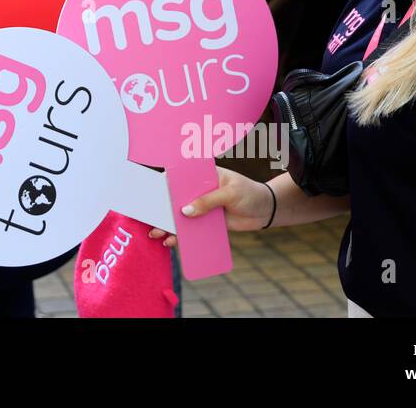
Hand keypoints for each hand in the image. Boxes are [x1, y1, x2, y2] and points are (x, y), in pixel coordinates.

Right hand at [148, 166, 275, 247]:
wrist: (265, 211)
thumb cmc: (249, 194)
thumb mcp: (230, 193)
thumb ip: (208, 201)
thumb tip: (185, 212)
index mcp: (202, 175)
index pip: (179, 177)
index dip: (164, 184)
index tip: (150, 193)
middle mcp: (199, 190)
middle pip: (175, 198)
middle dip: (161, 208)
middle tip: (149, 218)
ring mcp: (202, 206)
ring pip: (181, 216)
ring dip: (168, 224)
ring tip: (157, 234)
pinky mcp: (207, 222)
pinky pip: (191, 228)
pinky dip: (182, 235)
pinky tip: (172, 241)